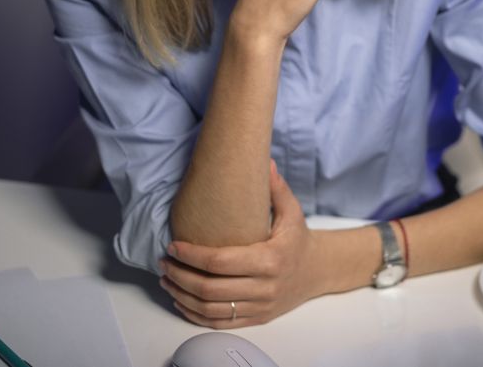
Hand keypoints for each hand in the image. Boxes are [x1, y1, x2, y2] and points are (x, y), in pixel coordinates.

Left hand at [160, 161, 322, 327]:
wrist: (318, 271)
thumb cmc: (299, 238)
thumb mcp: (292, 211)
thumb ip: (276, 187)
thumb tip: (265, 160)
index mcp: (270, 260)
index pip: (221, 262)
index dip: (192, 256)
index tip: (174, 245)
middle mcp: (265, 287)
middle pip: (211, 289)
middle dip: (180, 276)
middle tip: (163, 262)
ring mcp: (260, 306)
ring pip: (211, 310)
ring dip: (182, 296)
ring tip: (166, 279)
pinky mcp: (256, 319)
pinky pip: (219, 323)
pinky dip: (195, 315)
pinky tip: (181, 300)